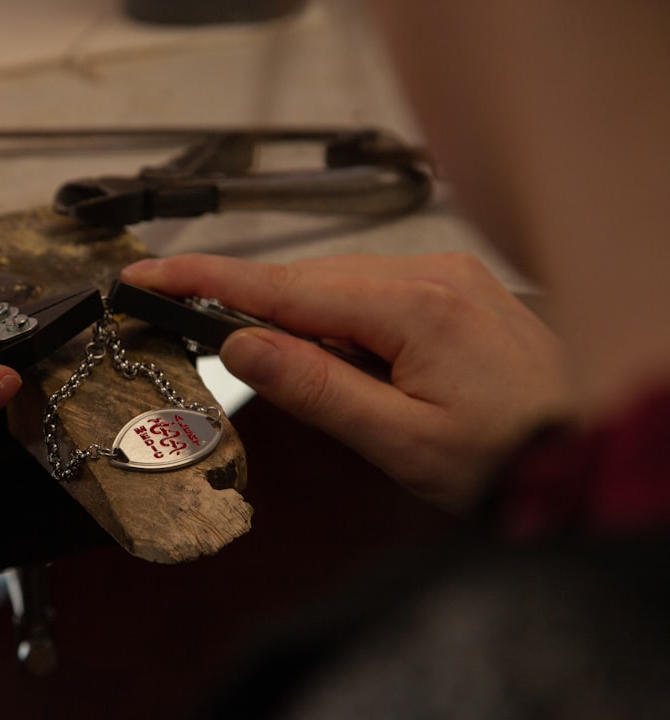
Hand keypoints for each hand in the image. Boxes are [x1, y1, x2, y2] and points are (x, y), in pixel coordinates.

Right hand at [121, 253, 570, 510]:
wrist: (588, 449)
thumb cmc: (512, 458)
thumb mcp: (401, 442)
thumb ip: (317, 388)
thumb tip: (242, 345)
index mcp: (416, 307)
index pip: (283, 288)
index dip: (204, 279)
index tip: (146, 274)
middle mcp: (430, 274)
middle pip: (304, 282)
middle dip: (247, 307)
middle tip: (197, 332)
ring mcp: (444, 275)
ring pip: (333, 286)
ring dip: (297, 323)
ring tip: (316, 388)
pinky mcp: (450, 289)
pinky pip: (367, 292)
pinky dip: (336, 322)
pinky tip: (348, 364)